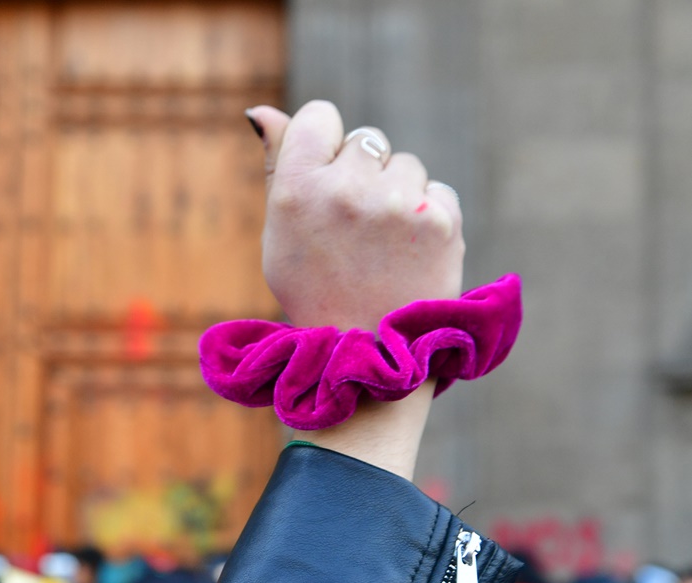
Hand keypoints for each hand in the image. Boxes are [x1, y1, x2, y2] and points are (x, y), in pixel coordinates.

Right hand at [245, 101, 467, 479]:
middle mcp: (344, 191)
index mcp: (295, 190)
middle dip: (364, 175)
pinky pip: (438, 190)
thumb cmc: (314, 287)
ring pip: (406, 165)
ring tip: (383, 247)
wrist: (365, 353)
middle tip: (355, 232)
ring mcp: (395, 205)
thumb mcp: (279, 231)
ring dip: (399, 196)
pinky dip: (429, 216)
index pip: (321, 116)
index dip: (326, 147)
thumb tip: (259, 112)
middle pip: (367, 140)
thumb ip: (276, 165)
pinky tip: (409, 254)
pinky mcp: (440, 221)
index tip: (327, 185)